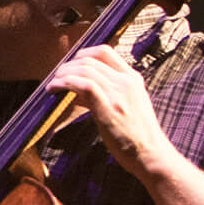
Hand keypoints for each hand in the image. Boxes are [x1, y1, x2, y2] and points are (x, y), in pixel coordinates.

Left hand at [45, 46, 176, 179]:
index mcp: (132, 78)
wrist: (150, 153)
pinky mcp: (109, 106)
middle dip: (68, 66)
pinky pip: (83, 84)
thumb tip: (76, 90)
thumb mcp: (125, 106)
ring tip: (53, 84)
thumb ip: (105, 94)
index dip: (82, 54)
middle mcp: (127, 81)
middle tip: (57, 77)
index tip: (70, 65)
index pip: (105, 51)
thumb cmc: (135, 134)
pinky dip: (64, 83)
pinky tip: (54, 89)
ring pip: (84, 70)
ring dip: (63, 74)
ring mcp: (119, 93)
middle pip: (90, 59)